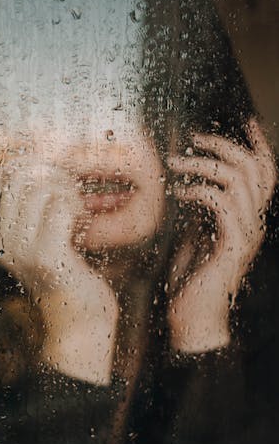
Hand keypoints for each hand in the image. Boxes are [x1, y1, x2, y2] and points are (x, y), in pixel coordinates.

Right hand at [0, 153, 117, 384]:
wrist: (82, 324)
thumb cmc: (71, 279)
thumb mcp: (46, 242)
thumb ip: (36, 214)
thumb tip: (40, 168)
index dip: (25, 166)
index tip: (53, 176)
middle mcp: (4, 244)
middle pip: (15, 178)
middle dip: (49, 173)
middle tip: (71, 192)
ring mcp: (22, 251)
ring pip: (39, 189)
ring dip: (66, 191)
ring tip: (79, 210)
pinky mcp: (47, 258)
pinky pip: (60, 208)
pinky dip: (76, 208)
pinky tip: (84, 224)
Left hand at [167, 119, 275, 352]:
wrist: (195, 320)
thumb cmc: (192, 284)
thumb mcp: (198, 239)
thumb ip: (204, 215)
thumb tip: (190, 189)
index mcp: (250, 220)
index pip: (266, 175)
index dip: (260, 146)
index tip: (246, 122)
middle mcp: (255, 224)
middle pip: (253, 168)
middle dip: (224, 145)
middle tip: (194, 138)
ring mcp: (247, 234)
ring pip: (237, 179)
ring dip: (203, 164)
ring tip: (176, 162)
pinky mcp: (233, 244)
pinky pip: (221, 202)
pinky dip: (199, 190)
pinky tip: (180, 193)